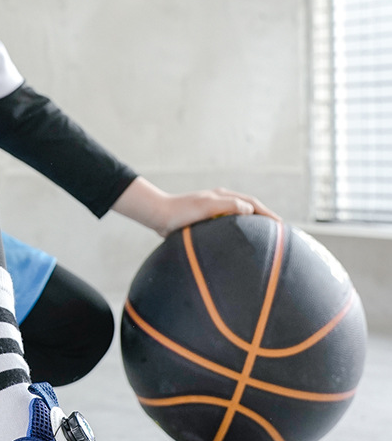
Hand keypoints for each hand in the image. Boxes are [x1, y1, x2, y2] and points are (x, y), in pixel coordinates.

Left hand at [112, 177, 281, 238]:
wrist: (158, 215)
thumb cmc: (181, 212)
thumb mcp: (206, 207)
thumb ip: (228, 206)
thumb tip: (250, 210)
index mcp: (223, 196)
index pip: (253, 204)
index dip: (268, 215)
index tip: (282, 227)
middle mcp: (220, 200)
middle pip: (249, 208)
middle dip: (265, 218)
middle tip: (279, 234)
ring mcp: (213, 209)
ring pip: (240, 216)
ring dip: (253, 225)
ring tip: (265, 239)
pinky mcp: (206, 220)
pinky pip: (229, 225)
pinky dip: (240, 231)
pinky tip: (240, 244)